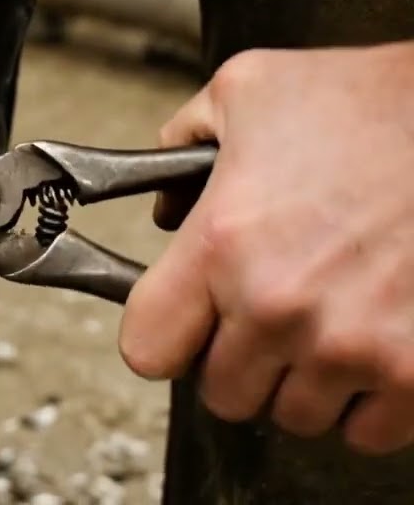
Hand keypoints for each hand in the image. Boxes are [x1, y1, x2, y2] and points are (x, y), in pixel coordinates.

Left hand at [119, 41, 413, 454]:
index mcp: (223, 242)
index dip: (164, 336)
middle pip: (221, 392)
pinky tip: (373, 344)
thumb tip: (165, 205)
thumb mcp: (248, 90)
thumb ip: (183, 145)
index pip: (147, 349)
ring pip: (294, 415)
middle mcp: (279, 305)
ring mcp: (351, 347)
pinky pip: (367, 432)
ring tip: (327, 321)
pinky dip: (368, 401)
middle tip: (266, 314)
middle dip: (237, 358)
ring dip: (303, 380)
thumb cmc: (376, 102)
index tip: (185, 322)